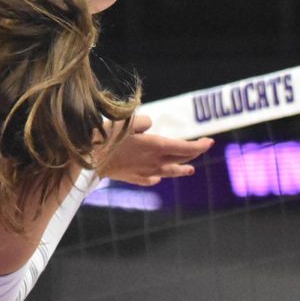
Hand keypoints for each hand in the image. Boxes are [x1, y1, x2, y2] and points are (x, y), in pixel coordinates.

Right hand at [97, 115, 213, 185]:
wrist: (89, 160)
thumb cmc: (107, 137)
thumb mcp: (127, 121)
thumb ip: (143, 122)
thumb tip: (149, 126)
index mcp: (157, 146)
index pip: (185, 147)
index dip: (200, 145)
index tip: (210, 141)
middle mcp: (155, 162)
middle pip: (180, 159)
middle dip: (194, 153)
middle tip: (202, 147)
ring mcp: (144, 172)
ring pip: (169, 172)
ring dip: (182, 170)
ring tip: (190, 170)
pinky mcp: (133, 178)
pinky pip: (151, 179)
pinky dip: (158, 177)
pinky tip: (158, 177)